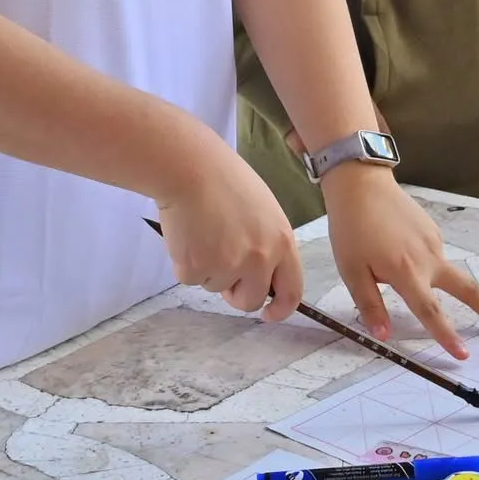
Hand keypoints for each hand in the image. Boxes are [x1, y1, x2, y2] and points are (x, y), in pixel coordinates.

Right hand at [156, 137, 303, 321]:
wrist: (190, 167)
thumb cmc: (225, 180)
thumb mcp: (264, 211)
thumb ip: (268, 243)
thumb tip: (262, 274)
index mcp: (281, 242)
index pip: (292, 291)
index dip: (280, 308)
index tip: (268, 313)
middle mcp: (259, 258)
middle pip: (250, 300)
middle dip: (236, 294)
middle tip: (222, 270)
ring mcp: (227, 265)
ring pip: (216, 286)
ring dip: (208, 267)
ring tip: (203, 230)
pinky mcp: (196, 267)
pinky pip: (191, 278)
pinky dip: (186, 262)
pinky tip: (188, 233)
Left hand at [322, 164, 478, 358]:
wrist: (361, 184)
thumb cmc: (352, 229)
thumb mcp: (351, 270)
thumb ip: (370, 304)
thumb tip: (384, 335)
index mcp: (406, 272)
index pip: (430, 311)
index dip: (446, 335)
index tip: (464, 355)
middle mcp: (428, 258)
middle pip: (468, 290)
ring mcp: (435, 243)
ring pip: (447, 274)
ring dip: (452, 288)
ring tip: (411, 271)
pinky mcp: (434, 231)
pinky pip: (434, 257)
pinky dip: (427, 266)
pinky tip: (399, 252)